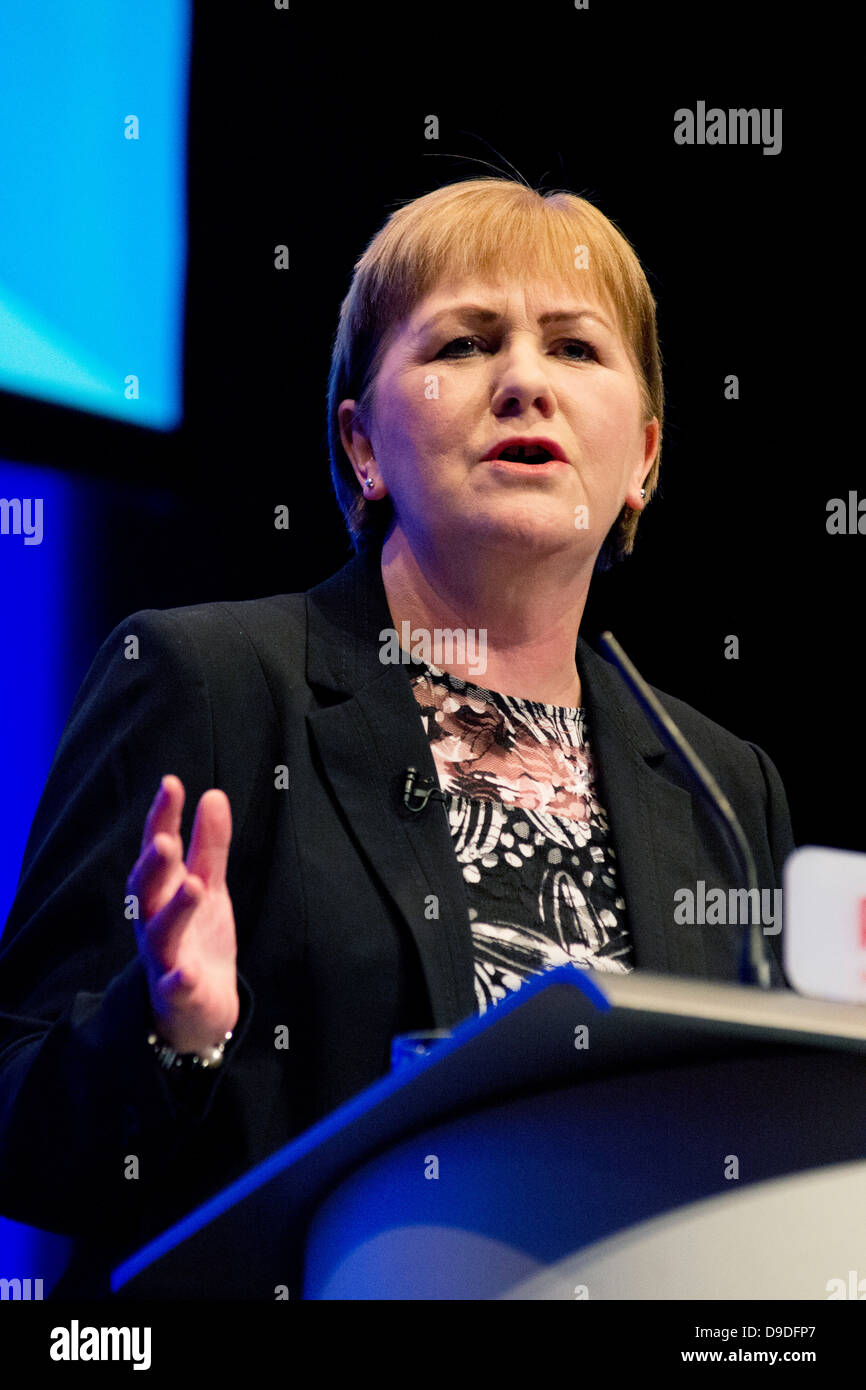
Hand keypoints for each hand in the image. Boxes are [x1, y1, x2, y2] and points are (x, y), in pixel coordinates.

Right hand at [128, 775, 238, 1054]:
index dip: (162, 818)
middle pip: (147, 890)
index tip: (171, 784)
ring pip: (160, 933)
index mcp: (162, 891)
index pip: (158, 849)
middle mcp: (153, 921)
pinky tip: (187, 972)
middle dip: (154, 865)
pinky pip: (174, 986)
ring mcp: (164, 958)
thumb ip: (208, 845)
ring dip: (174, 910)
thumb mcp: (208, 886)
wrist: (196, 1007)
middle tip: (166, 840)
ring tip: (193, 886)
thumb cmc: (197, 937)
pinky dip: (179, 979)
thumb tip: (213, 795)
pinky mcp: (177, 993)